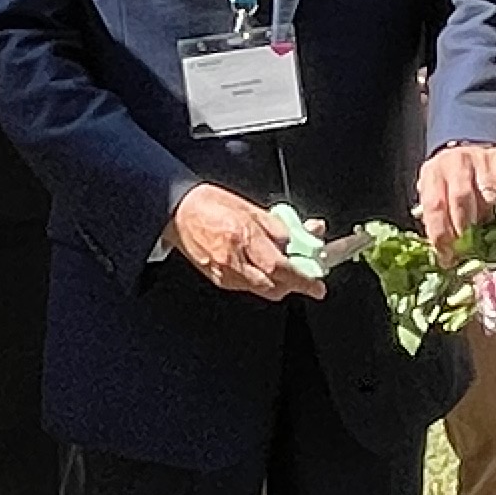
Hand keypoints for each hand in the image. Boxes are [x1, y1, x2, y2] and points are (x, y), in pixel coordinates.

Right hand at [170, 181, 321, 301]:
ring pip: (262, 290)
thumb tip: (300, 238)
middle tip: (305, 273)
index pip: (281, 268)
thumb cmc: (210, 204)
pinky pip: (248, 287)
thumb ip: (278, 227)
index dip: (303, 280)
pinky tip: (260, 265)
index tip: (317, 286)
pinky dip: (261, 280)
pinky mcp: (218, 280)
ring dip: (278, 282)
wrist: (178, 212)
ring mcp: (224, 274)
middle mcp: (234, 260)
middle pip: (275, 288)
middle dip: (294, 284)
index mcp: (244, 237)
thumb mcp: (251, 208)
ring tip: (282, 264)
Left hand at [414, 140, 495, 252]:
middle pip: (461, 197)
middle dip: (466, 226)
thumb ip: (440, 224)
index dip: (441, 234)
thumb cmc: (451, 186)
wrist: (469, 153)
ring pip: (488, 191)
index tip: (449, 255)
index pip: (434, 206)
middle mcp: (455, 162)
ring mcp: (480, 158)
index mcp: (432, 174)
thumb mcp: (438, 199)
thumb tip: (448, 260)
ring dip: (490, 213)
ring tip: (490, 225)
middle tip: (472, 245)